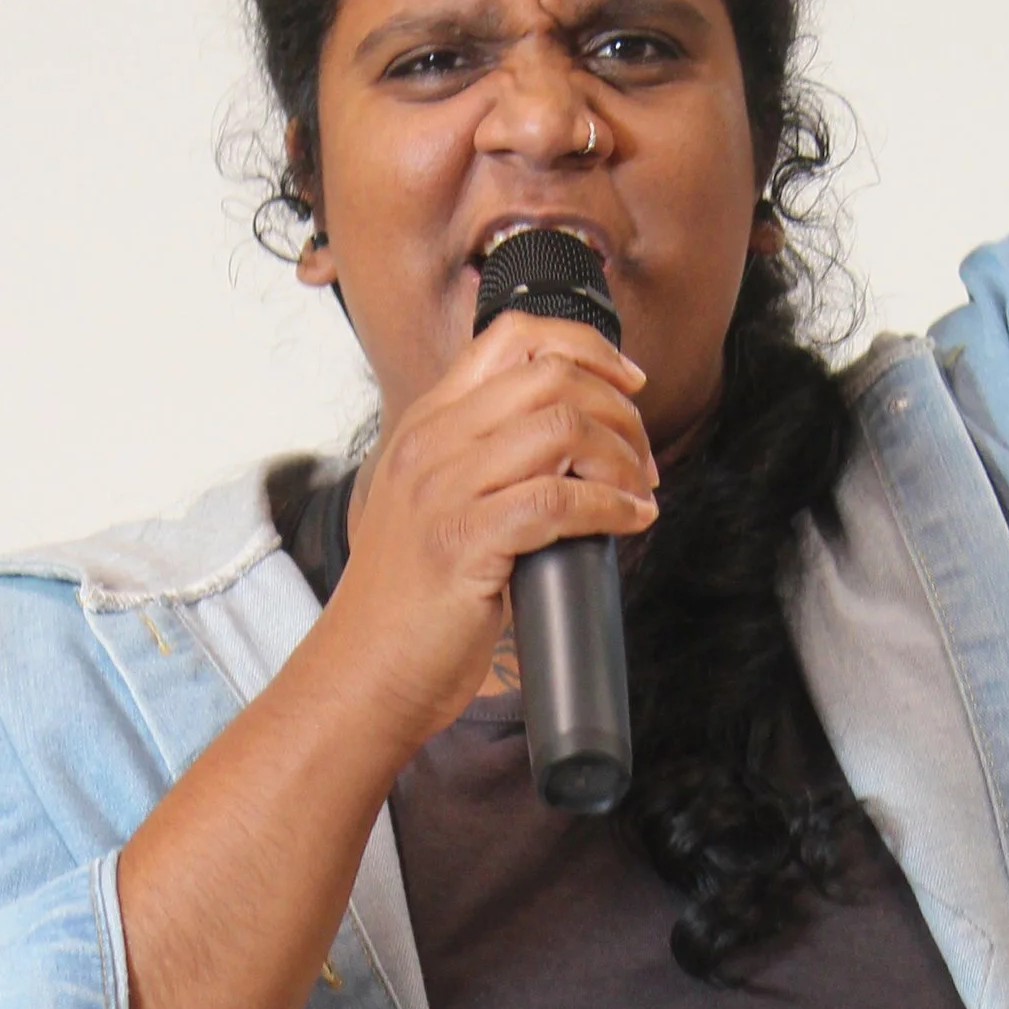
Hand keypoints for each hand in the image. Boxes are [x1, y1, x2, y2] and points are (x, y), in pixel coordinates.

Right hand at [327, 311, 657, 767]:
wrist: (365, 670)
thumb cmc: (409, 602)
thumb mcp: (434, 504)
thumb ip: (482, 462)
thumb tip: (570, 446)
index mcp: (426, 423)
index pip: (512, 337)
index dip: (587, 347)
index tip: (628, 383)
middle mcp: (431, 444)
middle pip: (552, 376)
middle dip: (620, 412)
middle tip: (643, 459)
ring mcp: (443, 490)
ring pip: (562, 428)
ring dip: (623, 457)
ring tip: (639, 492)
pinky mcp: (464, 542)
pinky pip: (559, 499)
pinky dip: (611, 506)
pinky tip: (630, 521)